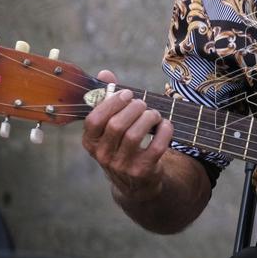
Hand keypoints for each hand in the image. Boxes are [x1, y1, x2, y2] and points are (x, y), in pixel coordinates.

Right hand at [82, 70, 174, 201]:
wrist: (136, 184)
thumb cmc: (122, 145)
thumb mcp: (111, 127)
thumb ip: (108, 99)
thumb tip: (105, 74)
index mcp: (91, 142)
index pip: (94, 120)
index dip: (112, 103)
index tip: (127, 94)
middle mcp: (103, 156)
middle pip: (117, 125)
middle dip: (134, 108)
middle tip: (142, 104)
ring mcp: (123, 165)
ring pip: (135, 135)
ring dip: (149, 118)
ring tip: (154, 114)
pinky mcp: (143, 171)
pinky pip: (156, 147)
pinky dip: (164, 132)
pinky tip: (166, 125)